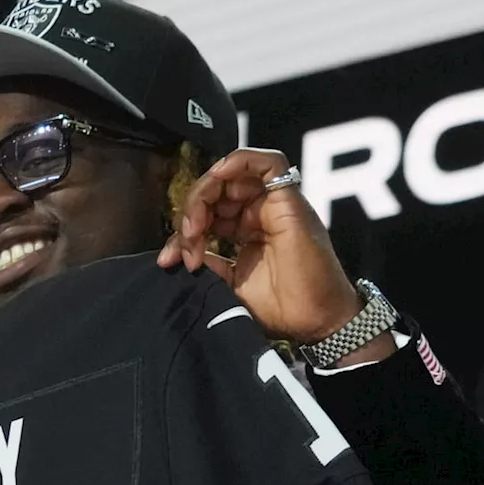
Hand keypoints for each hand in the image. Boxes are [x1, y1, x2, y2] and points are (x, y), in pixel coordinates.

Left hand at [157, 147, 394, 365]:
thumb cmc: (280, 308)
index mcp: (245, 230)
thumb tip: (177, 252)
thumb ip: (208, 262)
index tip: (168, 260)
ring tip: (195, 226)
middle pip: (214, 191)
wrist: (315, 322)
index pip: (206, 213)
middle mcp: (259, 212)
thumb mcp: (229, 284)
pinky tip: (217, 178)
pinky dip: (239, 162)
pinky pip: (267, 163)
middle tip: (185, 242)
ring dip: (204, 193)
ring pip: (232, 175)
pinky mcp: (288, 200)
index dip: (182, 231)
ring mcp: (274, 204)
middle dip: (190, 212)